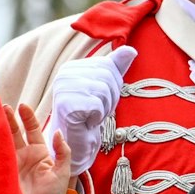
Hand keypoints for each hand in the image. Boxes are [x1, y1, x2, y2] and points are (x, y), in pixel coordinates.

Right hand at [5, 103, 71, 193]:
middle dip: (8, 119)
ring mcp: (11, 164)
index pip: (32, 130)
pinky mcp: (1, 174)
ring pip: (3, 142)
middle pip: (15, 133)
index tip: (22, 106)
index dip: (27, 117)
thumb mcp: (62, 174)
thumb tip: (58, 132)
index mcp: (40, 153)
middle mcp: (24, 156)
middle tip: (0, 107)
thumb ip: (62, 153)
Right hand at [48, 46, 136, 175]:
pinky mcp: (66, 105)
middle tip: (96, 111)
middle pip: (107, 76)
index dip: (112, 86)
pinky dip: (97, 117)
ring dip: (104, 109)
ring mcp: (63, 89)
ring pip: (103, 90)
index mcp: (72, 67)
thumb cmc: (90, 116)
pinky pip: (97, 105)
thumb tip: (131, 50)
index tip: (99, 100)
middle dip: (110, 98)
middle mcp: (64, 74)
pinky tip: (86, 122)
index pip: (108, 66)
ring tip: (91, 116)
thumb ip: (115, 68)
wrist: (76, 143)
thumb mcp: (105, 89)